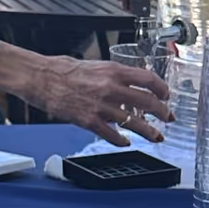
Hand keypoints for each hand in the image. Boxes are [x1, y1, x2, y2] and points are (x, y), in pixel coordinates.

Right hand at [0, 44, 170, 145]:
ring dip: (149, 132)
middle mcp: (112, 88)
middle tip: (168, 118)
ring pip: (134, 123)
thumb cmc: (64, 70)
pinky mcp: (89, 121)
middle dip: (163, 113)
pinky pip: (112, 135)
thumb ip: (116, 75)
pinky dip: (122, 140)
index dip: (162, 89)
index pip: (149, 79)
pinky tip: (126, 142)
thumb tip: (132, 83)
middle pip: (148, 103)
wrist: (40, 77)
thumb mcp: (96, 65)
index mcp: (114, 71)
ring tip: (156, 136)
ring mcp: (101, 106)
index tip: (166, 96)